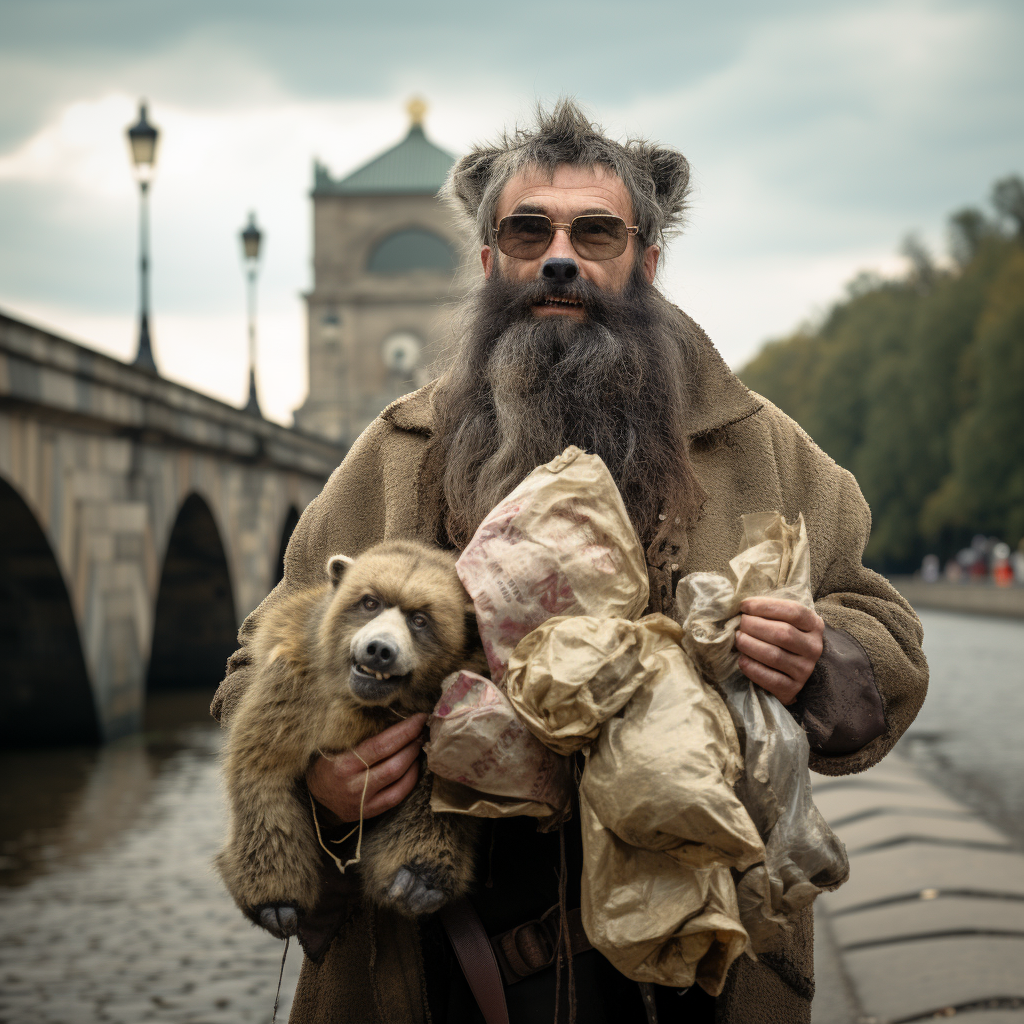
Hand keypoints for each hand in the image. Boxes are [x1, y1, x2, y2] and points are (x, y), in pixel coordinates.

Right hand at [306, 713, 427, 822]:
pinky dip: (410, 779)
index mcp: (343, 765)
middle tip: (424, 730)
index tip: (419, 718)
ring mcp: (364, 802)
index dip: (404, 731)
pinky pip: (398, 796)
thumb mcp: (333, 747)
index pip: (380, 745)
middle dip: (413, 744)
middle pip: (394, 764)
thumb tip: (392, 715)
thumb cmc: (326, 764)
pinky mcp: (371, 813)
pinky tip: (415, 766)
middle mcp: (354, 786)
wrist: (314, 798)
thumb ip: (358, 735)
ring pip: (399, 781)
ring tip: (420, 745)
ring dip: (415, 761)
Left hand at [735, 597, 824, 705]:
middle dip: (754, 625)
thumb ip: (770, 612)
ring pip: (774, 655)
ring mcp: (805, 669)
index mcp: (814, 625)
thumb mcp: (785, 621)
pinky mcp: (793, 688)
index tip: (744, 606)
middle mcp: (813, 648)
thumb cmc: (784, 639)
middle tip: (739, 624)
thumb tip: (742, 605)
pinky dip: (752, 668)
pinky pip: (770, 679)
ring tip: (738, 639)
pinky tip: (741, 659)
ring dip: (749, 645)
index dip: (766, 606)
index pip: (793, 611)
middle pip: (782, 633)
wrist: (796, 673)